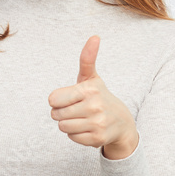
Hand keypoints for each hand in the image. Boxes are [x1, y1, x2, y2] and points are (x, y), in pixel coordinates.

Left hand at [48, 35, 138, 158]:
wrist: (122, 122)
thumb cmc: (100, 97)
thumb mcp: (92, 78)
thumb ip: (87, 58)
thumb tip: (95, 36)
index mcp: (89, 89)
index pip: (53, 99)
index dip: (58, 100)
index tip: (70, 98)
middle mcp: (94, 106)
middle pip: (56, 115)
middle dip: (62, 113)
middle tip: (77, 109)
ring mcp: (97, 124)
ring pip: (63, 127)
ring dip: (69, 124)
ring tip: (82, 119)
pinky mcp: (97, 139)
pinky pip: (72, 138)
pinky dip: (76, 135)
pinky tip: (88, 128)